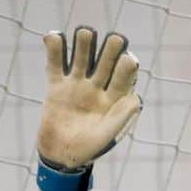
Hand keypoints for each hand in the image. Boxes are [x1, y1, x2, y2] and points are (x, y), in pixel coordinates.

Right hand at [38, 26, 140, 170]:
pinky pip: (55, 63)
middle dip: (110, 50)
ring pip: (81, 56)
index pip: (123, 77)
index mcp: (113, 98)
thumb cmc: (88, 149)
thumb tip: (136, 99)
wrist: (61, 156)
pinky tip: (54, 37)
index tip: (129, 59)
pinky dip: (55, 49)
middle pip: (105, 61)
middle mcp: (97, 87)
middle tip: (114, 40)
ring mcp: (76, 84)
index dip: (127, 67)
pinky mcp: (57, 85)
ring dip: (84, 43)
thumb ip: (121, 118)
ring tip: (85, 33)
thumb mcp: (107, 136)